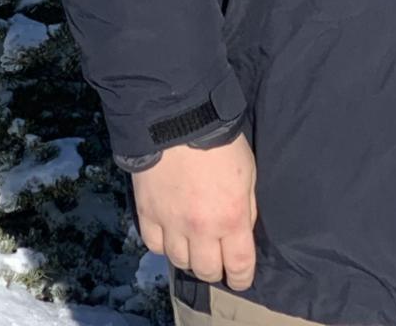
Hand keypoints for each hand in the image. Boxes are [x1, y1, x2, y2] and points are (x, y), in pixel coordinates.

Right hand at [133, 134, 258, 290]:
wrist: (178, 117)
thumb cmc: (220, 140)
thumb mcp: (248, 171)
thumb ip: (246, 207)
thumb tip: (241, 230)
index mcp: (231, 218)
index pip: (238, 267)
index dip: (240, 278)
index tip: (239, 277)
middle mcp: (201, 229)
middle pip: (206, 270)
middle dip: (214, 267)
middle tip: (215, 255)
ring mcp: (171, 223)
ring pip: (179, 261)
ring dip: (188, 255)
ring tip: (192, 242)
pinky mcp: (148, 213)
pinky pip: (155, 245)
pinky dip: (164, 243)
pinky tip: (170, 231)